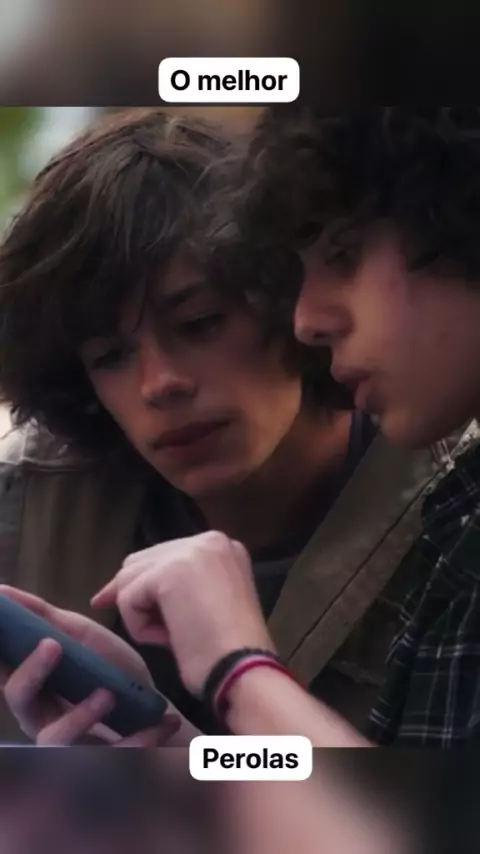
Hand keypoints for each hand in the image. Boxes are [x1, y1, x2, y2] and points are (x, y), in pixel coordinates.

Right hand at [0, 586, 198, 745]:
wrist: (155, 709)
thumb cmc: (110, 671)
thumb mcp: (83, 639)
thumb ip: (45, 617)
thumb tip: (2, 591)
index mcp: (36, 694)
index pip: (8, 678)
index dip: (9, 660)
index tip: (27, 634)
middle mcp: (45, 724)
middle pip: (22, 706)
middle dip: (32, 674)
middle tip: (53, 644)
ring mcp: (72, 749)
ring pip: (57, 742)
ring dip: (80, 715)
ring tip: (109, 694)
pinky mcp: (105, 765)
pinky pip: (116, 757)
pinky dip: (142, 738)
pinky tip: (164, 721)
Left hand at [91, 531, 274, 694]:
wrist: (243, 669)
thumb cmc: (227, 651)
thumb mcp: (207, 604)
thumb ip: (179, 587)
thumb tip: (126, 589)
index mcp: (222, 546)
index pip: (165, 555)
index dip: (144, 580)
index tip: (126, 600)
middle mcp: (208, 540)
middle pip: (143, 559)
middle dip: (130, 590)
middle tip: (115, 611)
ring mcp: (189, 552)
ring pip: (131, 577)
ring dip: (138, 612)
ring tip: (167, 637)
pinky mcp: (168, 573)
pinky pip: (128, 598)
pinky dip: (138, 626)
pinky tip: (165, 640)